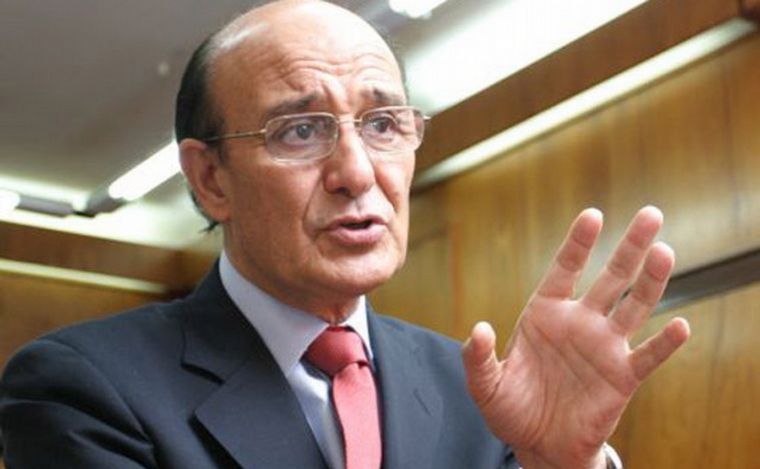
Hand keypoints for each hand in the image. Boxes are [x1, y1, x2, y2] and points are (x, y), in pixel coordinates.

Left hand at [462, 206, 689, 468]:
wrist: (539, 445)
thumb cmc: (511, 409)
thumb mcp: (486, 385)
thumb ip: (478, 357)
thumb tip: (478, 329)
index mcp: (545, 313)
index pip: (565, 269)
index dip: (578, 243)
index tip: (593, 216)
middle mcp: (579, 322)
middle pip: (611, 278)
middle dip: (630, 247)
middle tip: (651, 214)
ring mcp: (604, 347)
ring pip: (634, 307)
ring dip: (651, 281)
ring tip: (665, 252)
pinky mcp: (622, 377)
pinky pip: (647, 356)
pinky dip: (664, 344)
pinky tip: (680, 327)